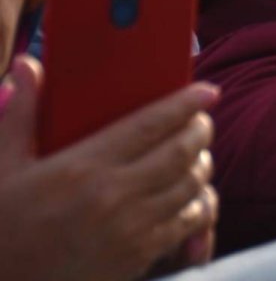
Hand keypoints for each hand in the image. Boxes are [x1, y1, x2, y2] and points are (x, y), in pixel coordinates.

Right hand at [0, 56, 219, 280]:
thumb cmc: (1, 224)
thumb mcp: (2, 166)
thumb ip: (20, 114)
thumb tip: (26, 65)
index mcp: (82, 167)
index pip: (150, 124)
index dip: (186, 104)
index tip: (207, 91)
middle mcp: (113, 196)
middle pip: (182, 151)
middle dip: (201, 130)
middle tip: (202, 121)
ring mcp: (130, 229)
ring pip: (192, 186)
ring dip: (203, 165)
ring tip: (198, 154)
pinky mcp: (139, 257)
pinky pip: (189, 222)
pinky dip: (200, 204)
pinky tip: (193, 194)